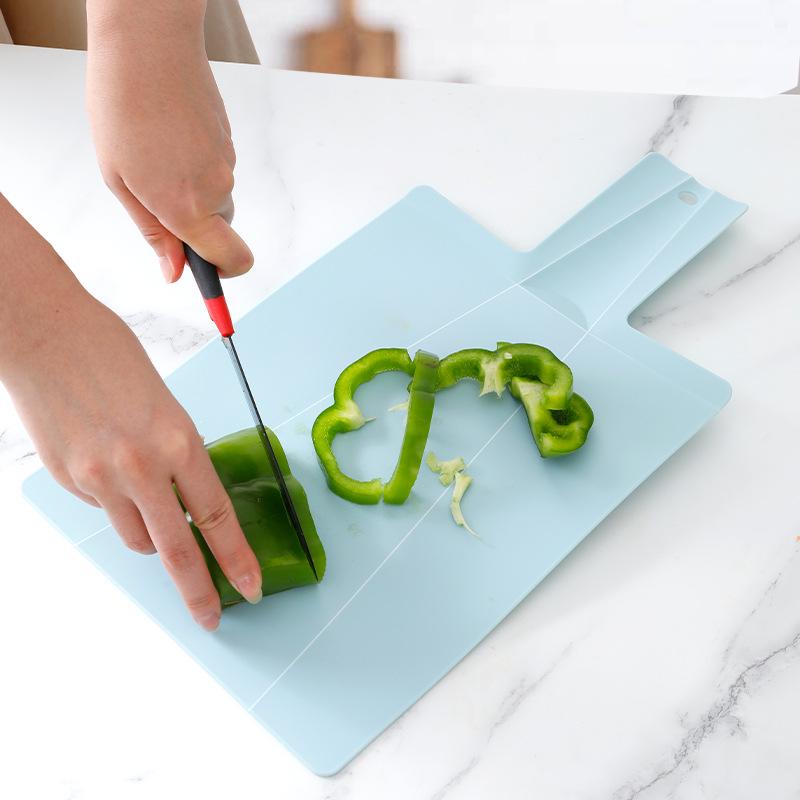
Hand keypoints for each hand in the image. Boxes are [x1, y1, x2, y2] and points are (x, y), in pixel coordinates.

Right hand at [2, 262, 262, 629]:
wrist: (45, 333)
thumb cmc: (112, 354)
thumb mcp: (165, 403)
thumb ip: (175, 454)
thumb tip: (180, 497)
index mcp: (177, 440)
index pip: (215, 515)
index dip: (236, 556)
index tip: (250, 584)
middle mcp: (139, 467)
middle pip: (176, 549)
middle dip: (198, 590)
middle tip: (211, 616)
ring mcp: (97, 477)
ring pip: (135, 537)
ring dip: (152, 536)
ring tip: (148, 501)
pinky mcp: (66, 480)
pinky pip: (100, 510)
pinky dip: (114, 502)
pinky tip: (106, 463)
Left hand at [86, 0, 252, 282]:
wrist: (148, 45)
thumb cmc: (122, 109)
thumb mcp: (121, 182)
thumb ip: (154, 233)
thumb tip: (174, 273)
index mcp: (187, 208)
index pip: (230, 261)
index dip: (224, 284)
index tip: (220, 304)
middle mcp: (216, 191)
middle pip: (217, 231)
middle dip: (191, 224)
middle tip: (152, 195)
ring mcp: (227, 164)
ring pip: (215, 198)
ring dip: (189, 189)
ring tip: (154, 152)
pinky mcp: (229, 141)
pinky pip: (215, 169)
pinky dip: (195, 163)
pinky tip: (169, 134)